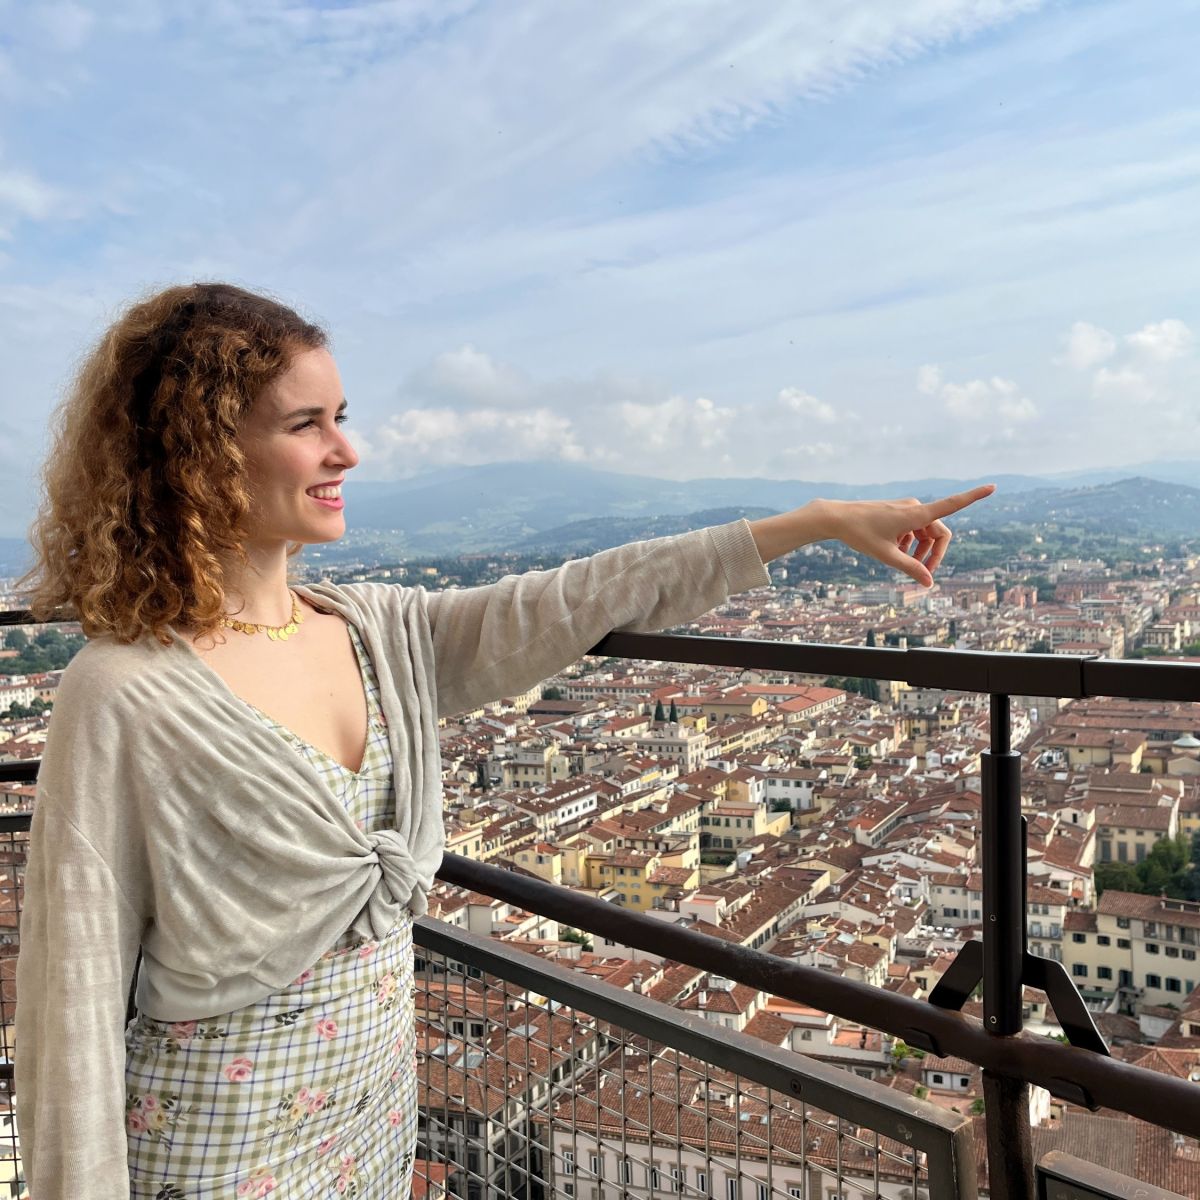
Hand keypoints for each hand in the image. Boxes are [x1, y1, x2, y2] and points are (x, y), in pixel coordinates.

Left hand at [816, 483, 995, 586]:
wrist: (836, 518)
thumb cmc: (860, 535)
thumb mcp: (886, 555)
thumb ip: (910, 569)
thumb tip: (929, 583)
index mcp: (915, 515)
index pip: (951, 505)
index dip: (973, 497)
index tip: (993, 486)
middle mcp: (914, 507)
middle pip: (939, 533)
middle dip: (935, 553)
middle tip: (924, 574)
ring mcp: (906, 509)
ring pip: (926, 533)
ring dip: (922, 550)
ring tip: (906, 565)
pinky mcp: (898, 512)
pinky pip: (914, 529)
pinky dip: (911, 543)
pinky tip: (896, 552)